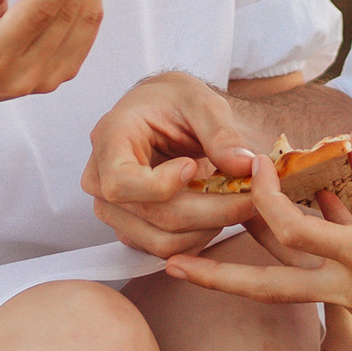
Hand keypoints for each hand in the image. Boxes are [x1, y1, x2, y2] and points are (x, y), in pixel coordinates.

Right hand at [83, 68, 263, 261]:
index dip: (161, 185)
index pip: (120, 182)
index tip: (193, 166)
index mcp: (109, 138)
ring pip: (162, 241)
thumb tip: (244, 165)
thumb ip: (222, 132)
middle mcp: (99, 179)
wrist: (161, 112)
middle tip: (252, 197)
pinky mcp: (130, 229)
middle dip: (211, 212)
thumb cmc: (173, 102)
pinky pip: (165, 249)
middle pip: (153, 216)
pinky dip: (199, 237)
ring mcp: (112, 210)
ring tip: (235, 202)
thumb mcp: (201, 102)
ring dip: (208, 228)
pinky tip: (216, 212)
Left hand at [168, 131, 351, 350]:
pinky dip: (306, 260)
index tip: (259, 168)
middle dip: (217, 279)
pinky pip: (324, 285)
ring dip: (256, 266)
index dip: (267, 199)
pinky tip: (309, 222)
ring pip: (292, 290)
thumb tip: (349, 141)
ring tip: (217, 243)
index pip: (295, 233)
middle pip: (269, 289)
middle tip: (170, 267)